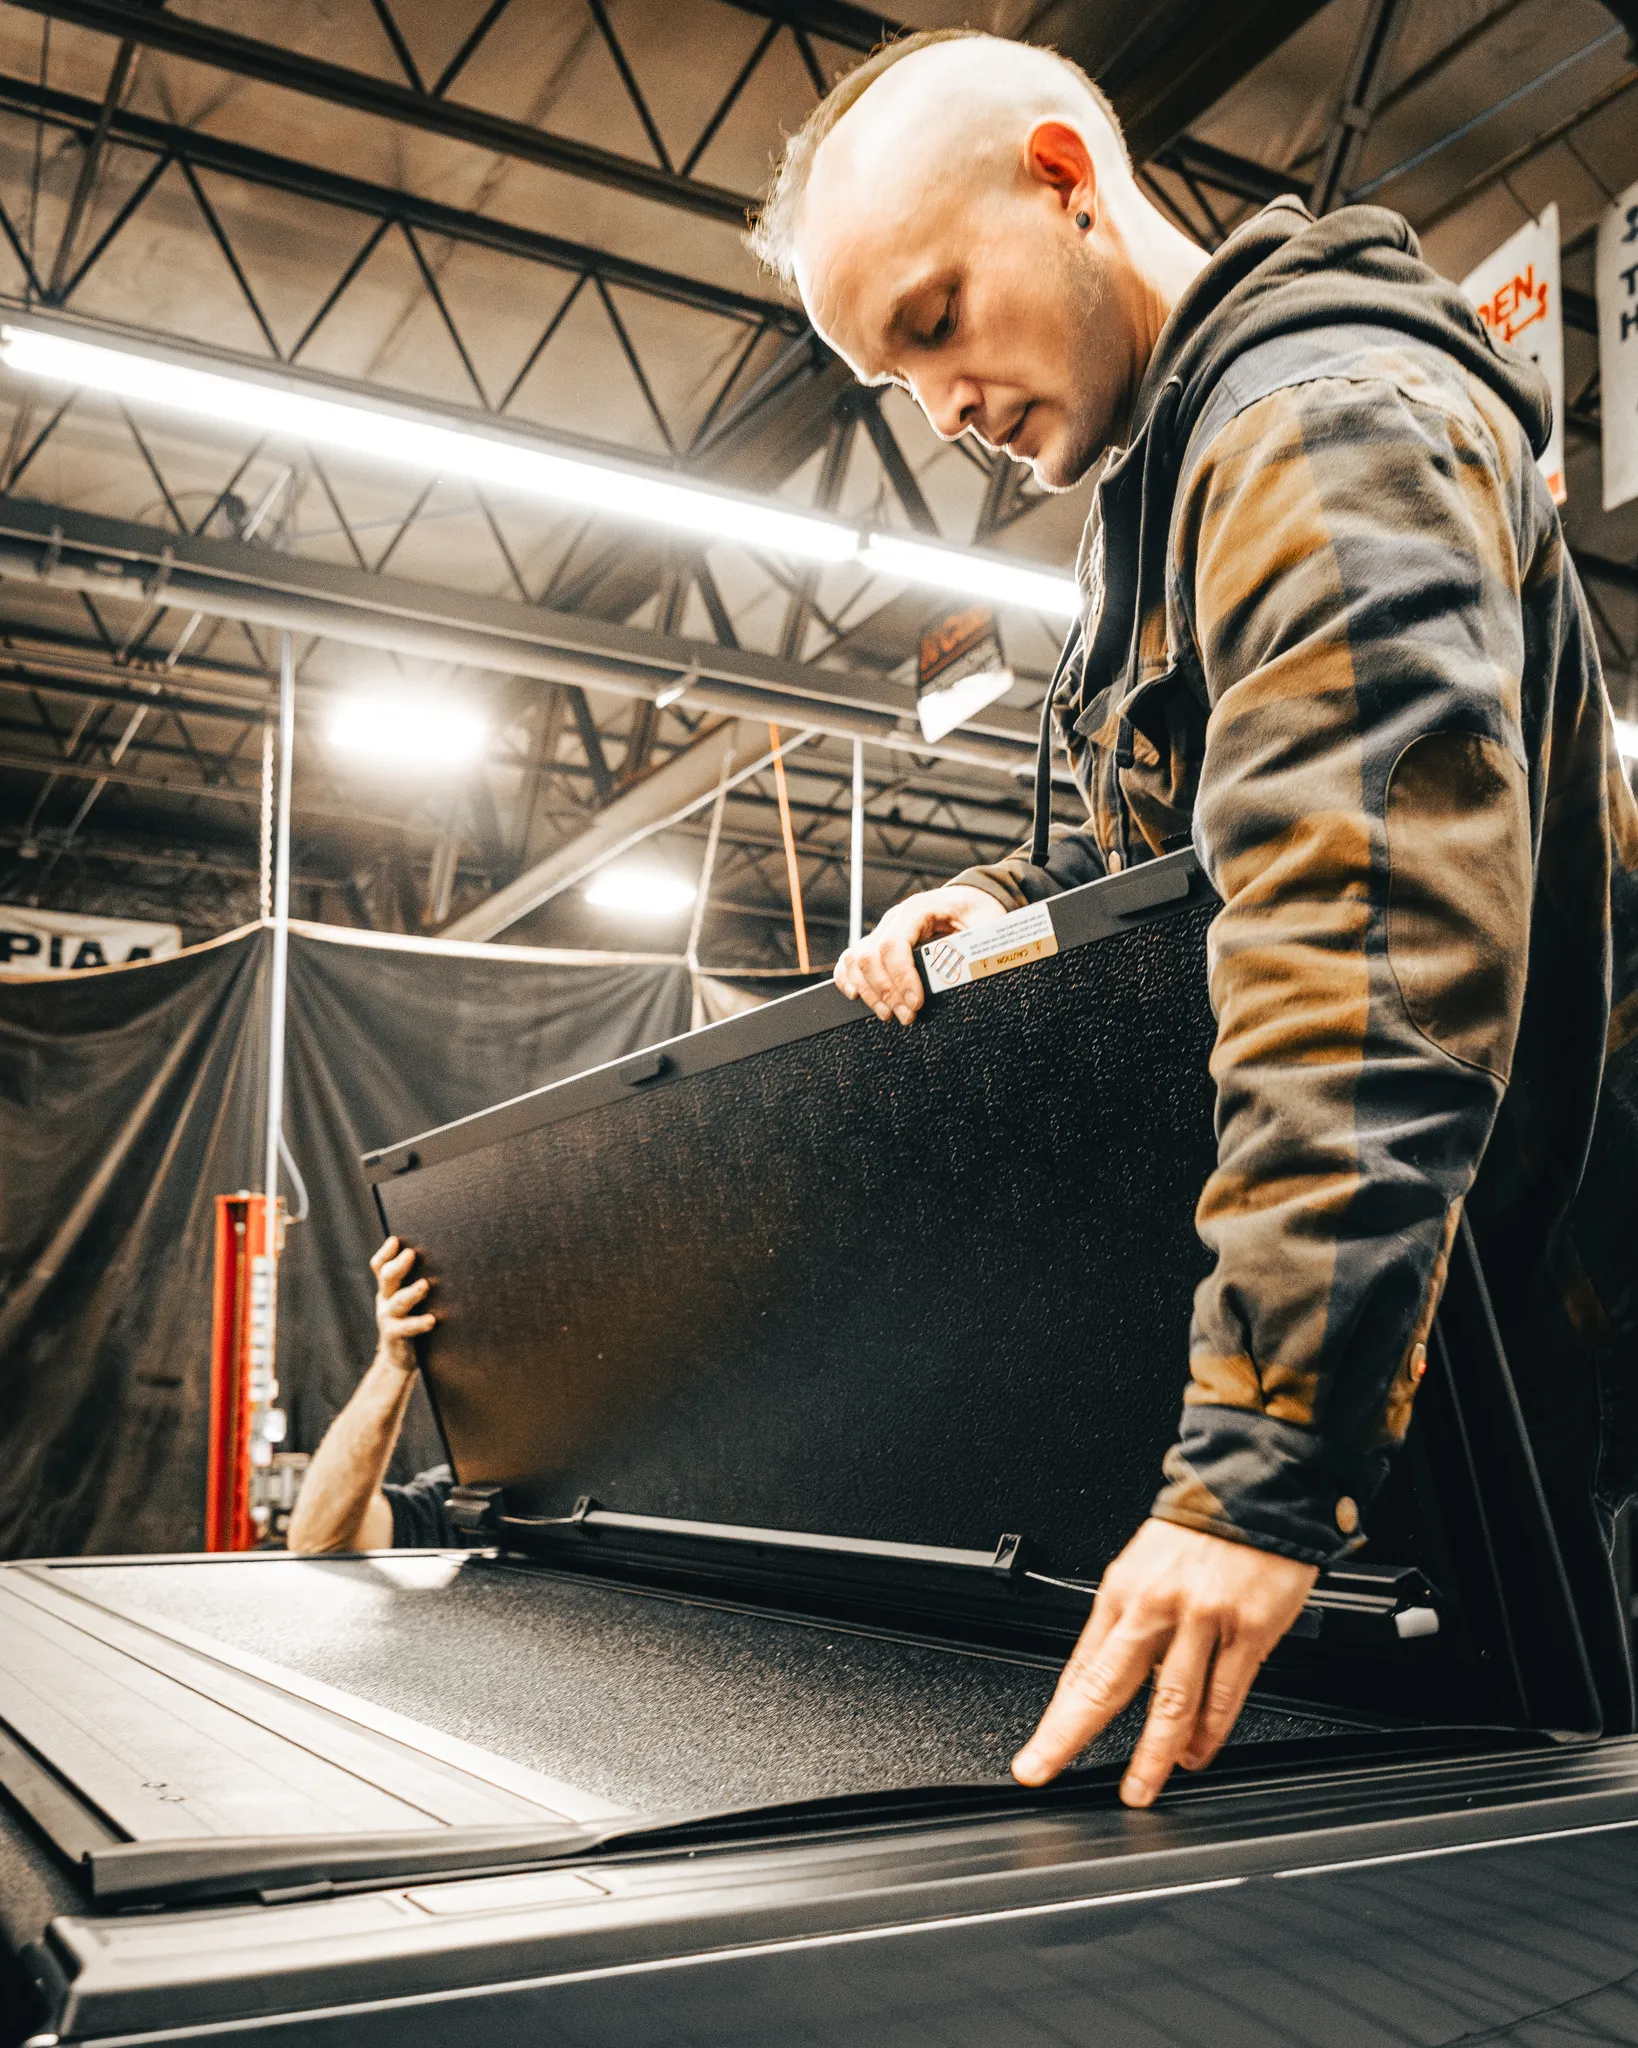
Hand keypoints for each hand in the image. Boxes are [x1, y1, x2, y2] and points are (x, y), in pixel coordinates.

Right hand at [371, 1236, 435, 1370]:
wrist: (398, 1358)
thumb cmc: (410, 1321)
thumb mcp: (409, 1301)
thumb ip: (417, 1281)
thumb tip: (446, 1256)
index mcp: (388, 1288)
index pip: (380, 1267)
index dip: (385, 1254)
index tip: (395, 1240)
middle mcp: (385, 1300)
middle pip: (387, 1279)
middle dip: (398, 1266)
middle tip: (411, 1254)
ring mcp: (388, 1318)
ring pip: (397, 1303)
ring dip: (411, 1293)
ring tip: (424, 1285)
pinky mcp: (395, 1336)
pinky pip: (407, 1328)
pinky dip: (419, 1323)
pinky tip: (432, 1320)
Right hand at [833, 884, 1004, 1025]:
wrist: (970, 901)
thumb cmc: (978, 912)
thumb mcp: (986, 926)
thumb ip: (977, 948)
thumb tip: (972, 975)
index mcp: (918, 909)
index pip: (894, 944)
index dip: (901, 978)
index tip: (916, 1004)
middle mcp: (895, 918)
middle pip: (870, 956)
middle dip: (886, 993)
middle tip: (907, 1017)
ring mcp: (883, 929)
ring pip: (856, 960)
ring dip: (869, 992)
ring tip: (890, 1015)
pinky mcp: (878, 942)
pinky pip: (851, 960)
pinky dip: (849, 979)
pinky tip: (857, 997)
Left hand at [1012, 1519, 1317, 1806]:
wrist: (1254, 1489)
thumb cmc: (1197, 1531)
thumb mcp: (1141, 1566)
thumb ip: (1124, 1625)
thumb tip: (1100, 1682)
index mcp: (1122, 1590)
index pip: (1082, 1666)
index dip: (1058, 1714)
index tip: (1038, 1752)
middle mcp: (1155, 1606)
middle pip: (1107, 1684)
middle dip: (1070, 1734)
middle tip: (1048, 1769)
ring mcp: (1202, 1619)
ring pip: (1170, 1700)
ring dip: (1153, 1754)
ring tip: (1141, 1788)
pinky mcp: (1249, 1629)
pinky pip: (1226, 1692)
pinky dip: (1210, 1732)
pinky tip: (1197, 1753)